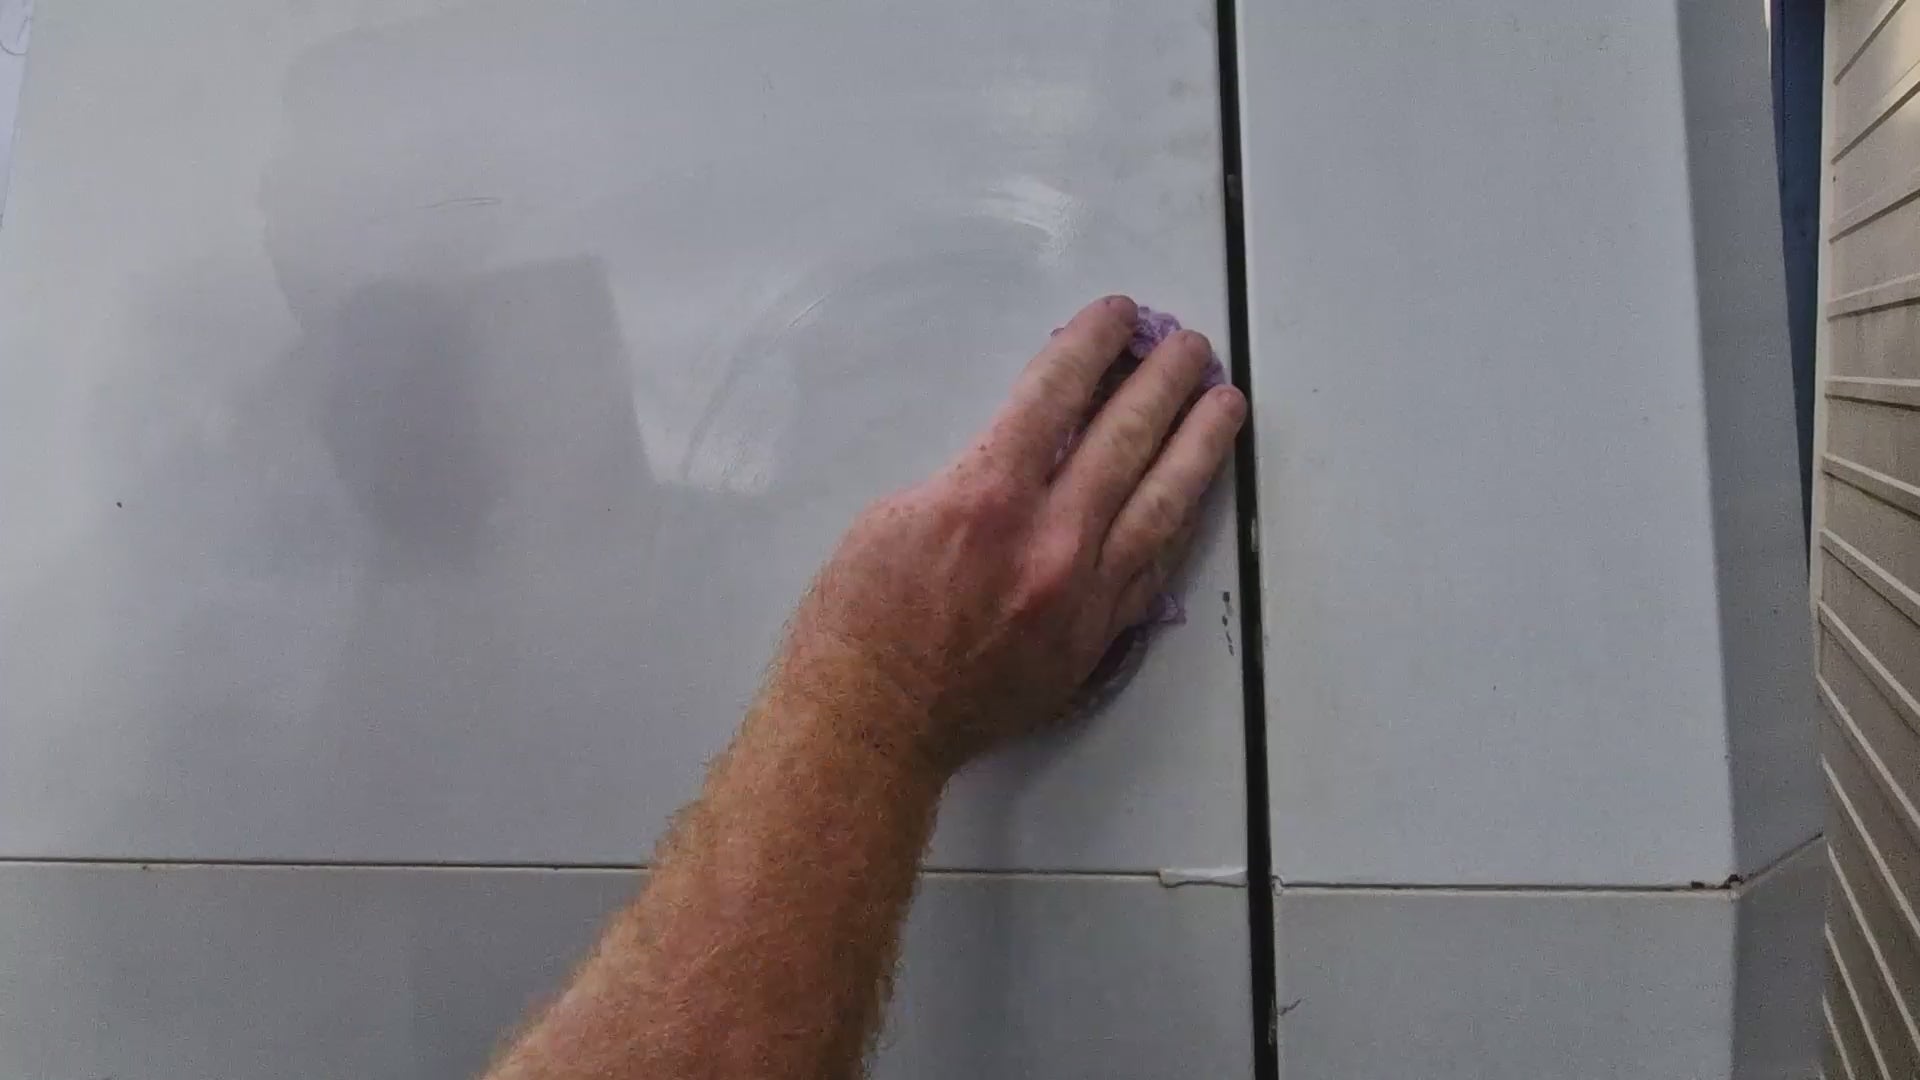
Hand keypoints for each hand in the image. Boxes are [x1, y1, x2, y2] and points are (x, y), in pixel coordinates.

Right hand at [775, 296, 1246, 777]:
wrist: (873, 723)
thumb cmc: (858, 625)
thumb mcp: (891, 517)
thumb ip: (968, 477)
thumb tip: (1023, 451)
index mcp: (986, 496)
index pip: (1055, 394)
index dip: (1091, 344)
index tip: (1116, 316)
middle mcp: (1048, 539)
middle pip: (1125, 437)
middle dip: (1162, 381)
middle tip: (1189, 345)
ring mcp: (1082, 592)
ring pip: (1161, 502)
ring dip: (1198, 444)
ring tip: (1224, 404)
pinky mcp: (1095, 636)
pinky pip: (1154, 566)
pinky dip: (1179, 520)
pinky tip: (1196, 491)